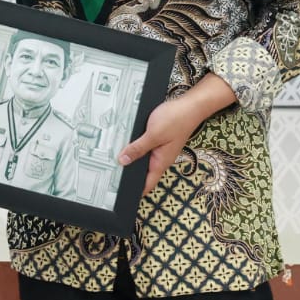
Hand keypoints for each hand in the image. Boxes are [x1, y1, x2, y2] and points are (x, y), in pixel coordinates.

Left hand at [117, 74, 235, 195]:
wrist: (191, 105)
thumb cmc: (176, 120)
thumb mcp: (153, 135)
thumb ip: (138, 148)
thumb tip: (123, 161)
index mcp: (160, 162)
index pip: (147, 184)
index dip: (134, 191)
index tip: (119, 194)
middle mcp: (160, 158)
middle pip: (143, 171)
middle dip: (128, 172)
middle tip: (108, 173)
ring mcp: (160, 148)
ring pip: (143, 157)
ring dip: (131, 157)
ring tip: (111, 157)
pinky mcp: (159, 139)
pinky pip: (145, 146)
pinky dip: (135, 146)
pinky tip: (124, 141)